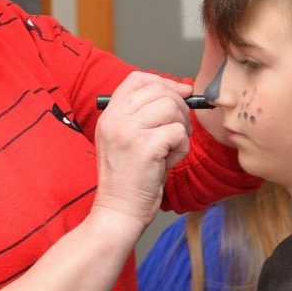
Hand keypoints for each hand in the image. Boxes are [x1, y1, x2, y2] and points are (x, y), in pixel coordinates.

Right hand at [92, 72, 192, 227]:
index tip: (179, 95)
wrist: (118, 211)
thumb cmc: (129, 178)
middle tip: (178, 131)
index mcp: (109, 115)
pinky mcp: (146, 147)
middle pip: (160, 90)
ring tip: (170, 149)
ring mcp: (129, 132)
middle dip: (179, 108)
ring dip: (181, 129)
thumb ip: (145, 114)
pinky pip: (179, 132)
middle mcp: (115, 119)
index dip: (163, 82)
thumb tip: (183, 89)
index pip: (137, 79)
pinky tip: (168, 162)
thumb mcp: (127, 139)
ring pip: (172, 108)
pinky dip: (181, 148)